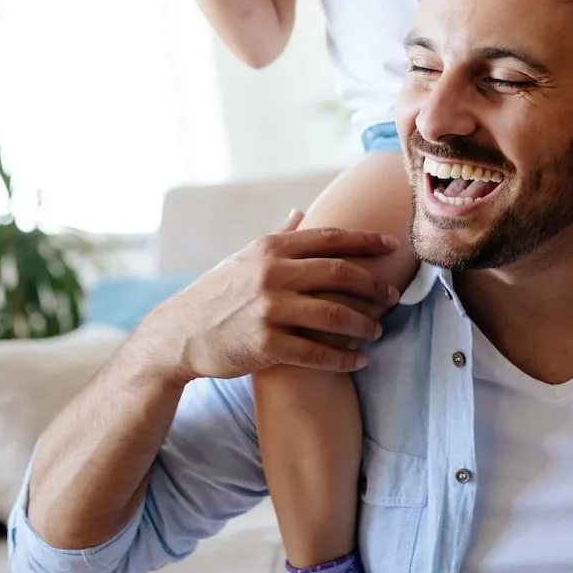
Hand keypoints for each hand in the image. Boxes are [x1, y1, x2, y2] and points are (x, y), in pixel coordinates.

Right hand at [137, 211, 401, 383]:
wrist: (180, 333)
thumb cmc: (219, 291)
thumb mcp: (246, 256)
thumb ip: (280, 236)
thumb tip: (301, 211)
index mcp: (272, 248)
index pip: (330, 238)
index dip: (366, 240)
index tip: (393, 245)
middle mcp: (273, 274)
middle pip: (340, 274)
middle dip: (373, 285)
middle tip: (392, 295)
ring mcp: (269, 310)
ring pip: (334, 316)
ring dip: (364, 325)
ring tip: (377, 331)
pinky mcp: (265, 345)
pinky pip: (316, 353)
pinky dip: (343, 359)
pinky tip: (359, 361)